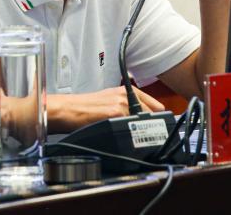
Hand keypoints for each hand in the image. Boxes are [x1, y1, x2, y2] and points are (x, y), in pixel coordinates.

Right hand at [48, 86, 165, 131]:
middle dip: (156, 126)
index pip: (156, 105)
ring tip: (142, 140)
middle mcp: (126, 94)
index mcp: (126, 91)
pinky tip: (128, 139)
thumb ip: (127, 106)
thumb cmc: (84, 108)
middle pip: (154, 114)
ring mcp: (121, 103)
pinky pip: (132, 126)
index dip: (161, 118)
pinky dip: (134, 135)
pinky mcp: (114, 113)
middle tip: (154, 137)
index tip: (164, 127)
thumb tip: (143, 120)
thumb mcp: (109, 101)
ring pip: (146, 121)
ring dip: (146, 132)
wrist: (67, 109)